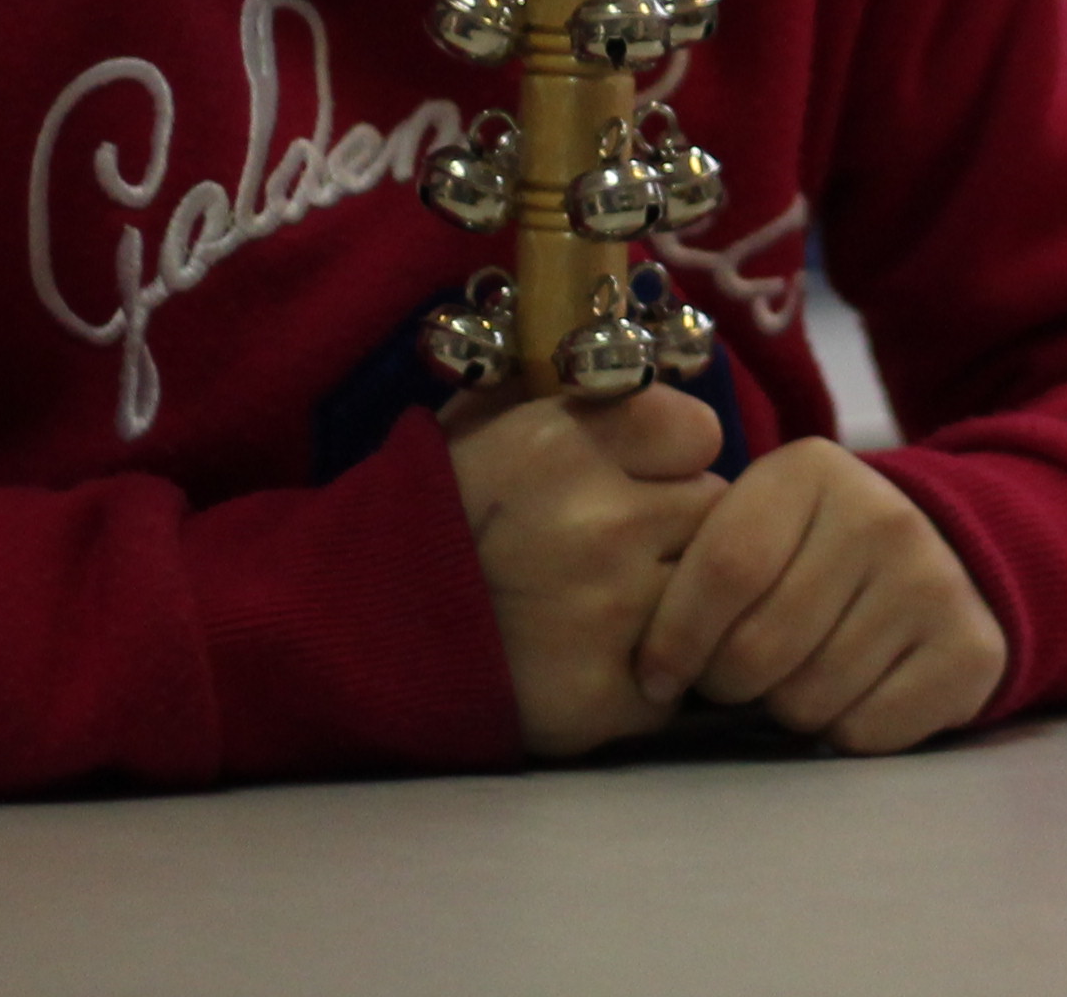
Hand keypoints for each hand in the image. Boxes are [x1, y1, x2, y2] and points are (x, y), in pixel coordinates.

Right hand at [449, 386, 729, 755]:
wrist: (355, 630)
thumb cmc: (436, 513)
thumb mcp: (486, 421)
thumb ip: (571, 394)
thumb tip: (651, 367)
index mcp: (566, 443)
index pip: (702, 433)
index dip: (672, 456)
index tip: (638, 473)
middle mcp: (600, 523)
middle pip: (711, 510)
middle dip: (675, 523)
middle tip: (615, 545)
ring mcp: (611, 615)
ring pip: (701, 592)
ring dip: (667, 595)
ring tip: (602, 600)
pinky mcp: (609, 699)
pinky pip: (675, 678)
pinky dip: (646, 676)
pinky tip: (592, 661)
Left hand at [634, 439, 1008, 752]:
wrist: (942, 555)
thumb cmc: (813, 551)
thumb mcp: (758, 520)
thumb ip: (702, 565)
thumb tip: (650, 671)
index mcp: (812, 471)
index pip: (725, 569)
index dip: (676, 638)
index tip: (657, 676)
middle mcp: (882, 515)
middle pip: (761, 647)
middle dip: (729, 682)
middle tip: (737, 677)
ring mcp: (934, 582)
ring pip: (809, 699)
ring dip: (788, 707)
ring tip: (801, 674)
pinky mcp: (970, 650)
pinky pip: (865, 731)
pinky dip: (845, 729)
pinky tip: (856, 690)